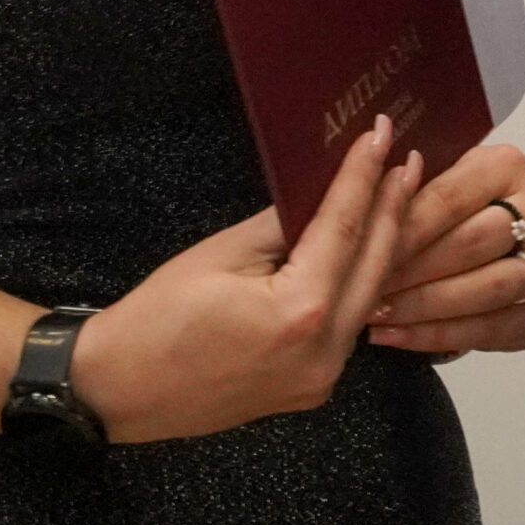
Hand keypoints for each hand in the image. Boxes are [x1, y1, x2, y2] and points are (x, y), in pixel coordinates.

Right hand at [71, 114, 418, 442]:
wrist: (117, 390)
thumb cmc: (158, 318)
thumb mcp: (221, 254)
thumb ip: (283, 223)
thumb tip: (323, 192)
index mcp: (300, 311)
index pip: (345, 226)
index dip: (364, 175)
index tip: (382, 133)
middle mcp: (325, 349)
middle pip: (374, 263)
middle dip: (392, 206)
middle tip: (407, 159)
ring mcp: (323, 376)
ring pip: (369, 296)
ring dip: (383, 245)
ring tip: (396, 195)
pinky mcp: (314, 389)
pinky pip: (350, 326)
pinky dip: (361, 285)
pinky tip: (369, 251)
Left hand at [369, 142, 524, 353]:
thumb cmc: (466, 209)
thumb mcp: (443, 182)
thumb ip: (411, 188)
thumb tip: (363, 187)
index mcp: (508, 166)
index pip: (447, 199)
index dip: (399, 230)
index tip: (356, 253)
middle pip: (468, 245)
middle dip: (409, 272)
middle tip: (361, 290)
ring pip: (482, 290)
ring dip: (421, 307)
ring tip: (375, 315)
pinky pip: (487, 330)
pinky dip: (436, 336)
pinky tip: (397, 336)